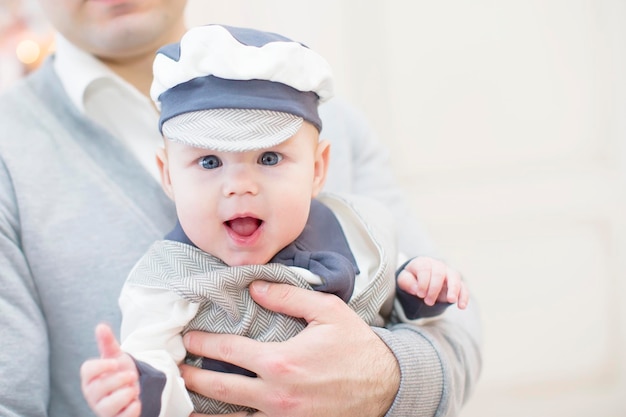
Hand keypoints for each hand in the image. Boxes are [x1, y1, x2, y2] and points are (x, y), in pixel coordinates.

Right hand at [80, 323, 140, 416]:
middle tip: (132, 375)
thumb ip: (108, 342)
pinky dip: (131, 410)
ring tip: (134, 389)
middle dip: (119, 380)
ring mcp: (102, 409)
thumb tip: (101, 326)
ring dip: (126, 395)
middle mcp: (93, 394)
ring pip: (108, 406)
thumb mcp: (116, 356)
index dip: (101, 366)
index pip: (88, 371)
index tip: (115, 363)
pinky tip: (136, 403)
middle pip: (99, 388)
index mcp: (90, 377)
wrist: (133, 388)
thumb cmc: (119, 371)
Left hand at [182, 281, 399, 416]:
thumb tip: (254, 286)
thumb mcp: (327, 312)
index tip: (186, 338)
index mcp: (281, 361)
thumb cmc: (356, 346)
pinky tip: (218, 416)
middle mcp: (275, 394)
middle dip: (191, 378)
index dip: (202, 344)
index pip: (228, 351)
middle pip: (219, 388)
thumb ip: (288, 297)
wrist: (385, 385)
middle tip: (172, 368)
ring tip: (182, 399)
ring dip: (202, 408)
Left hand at [397, 256, 468, 307]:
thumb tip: (416, 289)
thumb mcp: (404, 280)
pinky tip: (462, 306)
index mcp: (423, 262)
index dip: (423, 283)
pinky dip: (464, 296)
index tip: (419, 294)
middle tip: (428, 302)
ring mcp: (448, 273)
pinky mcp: (456, 284)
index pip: (425, 269)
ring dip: (453, 289)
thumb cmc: (411, 279)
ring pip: (454, 277)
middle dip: (434, 289)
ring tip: (451, 300)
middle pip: (439, 273)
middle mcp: (437, 265)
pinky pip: (463, 287)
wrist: (420, 281)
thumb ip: (407, 282)